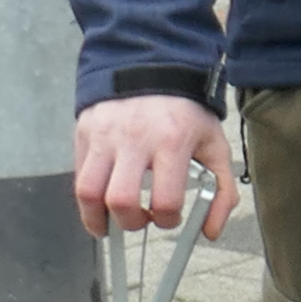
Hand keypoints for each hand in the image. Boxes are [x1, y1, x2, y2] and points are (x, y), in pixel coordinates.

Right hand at [74, 91, 235, 236]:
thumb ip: (222, 191)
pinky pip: (78, 174)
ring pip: (87, 191)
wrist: (153, 69)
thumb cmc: (186, 114)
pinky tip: (100, 201)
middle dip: (130, 222)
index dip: (167, 220)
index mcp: (172, 142)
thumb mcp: (214, 145)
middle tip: (139, 221)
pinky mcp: (84, 132)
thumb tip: (210, 232)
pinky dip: (86, 196)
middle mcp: (135, 138)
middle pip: (120, 199)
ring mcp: (104, 134)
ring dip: (97, 217)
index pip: (165, 200)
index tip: (168, 217)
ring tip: (110, 222)